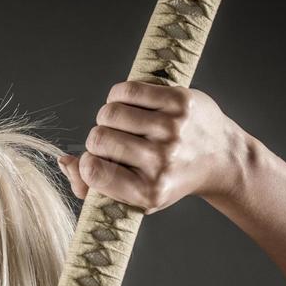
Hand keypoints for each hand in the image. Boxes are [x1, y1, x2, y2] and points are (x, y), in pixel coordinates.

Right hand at [57, 82, 245, 212]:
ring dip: (108, 116)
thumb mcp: (134, 196)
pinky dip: (119, 94)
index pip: (93, 171)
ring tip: (121, 123)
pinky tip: (127, 103)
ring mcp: (172, 130)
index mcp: (148, 192)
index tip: (99, 161)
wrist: (220, 158)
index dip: (88, 162)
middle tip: (114, 141)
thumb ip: (93, 186)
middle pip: (98, 138)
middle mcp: (161, 162)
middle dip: (98, 138)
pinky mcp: (180, 102)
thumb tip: (65, 161)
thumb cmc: (170, 178)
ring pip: (110, 112)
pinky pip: (128, 90)